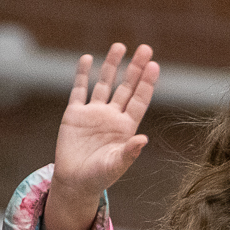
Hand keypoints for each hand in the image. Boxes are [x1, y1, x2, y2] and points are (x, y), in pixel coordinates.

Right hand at [42, 43, 159, 229]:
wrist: (74, 182)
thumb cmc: (99, 178)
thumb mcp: (115, 166)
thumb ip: (129, 153)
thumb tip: (143, 139)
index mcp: (126, 128)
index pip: (139, 100)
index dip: (147, 83)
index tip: (154, 66)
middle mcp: (112, 116)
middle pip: (126, 87)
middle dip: (135, 68)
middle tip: (146, 49)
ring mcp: (93, 113)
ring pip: (104, 83)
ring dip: (112, 65)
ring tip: (120, 46)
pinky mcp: (74, 114)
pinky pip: (79, 90)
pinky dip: (83, 74)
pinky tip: (88, 59)